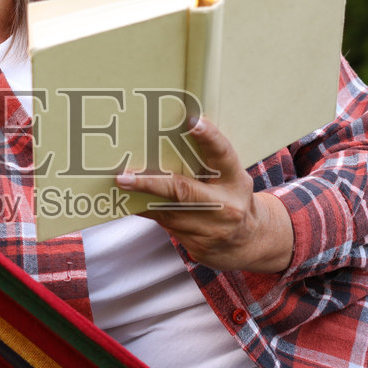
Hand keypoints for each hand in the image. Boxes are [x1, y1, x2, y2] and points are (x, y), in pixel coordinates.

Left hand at [116, 118, 294, 272]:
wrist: (248, 243)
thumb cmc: (232, 198)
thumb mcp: (230, 177)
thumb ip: (209, 162)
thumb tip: (172, 136)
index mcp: (235, 180)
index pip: (223, 154)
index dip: (210, 138)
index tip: (194, 122)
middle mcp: (225, 205)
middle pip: (183, 191)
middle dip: (151, 183)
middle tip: (125, 177)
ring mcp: (211, 229)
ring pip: (167, 211)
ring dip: (141, 198)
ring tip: (120, 185)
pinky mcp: (197, 245)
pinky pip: (165, 225)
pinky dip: (147, 211)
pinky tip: (130, 202)